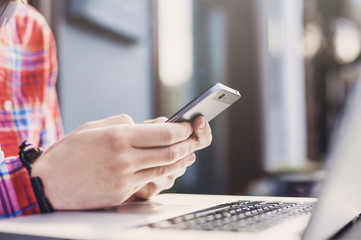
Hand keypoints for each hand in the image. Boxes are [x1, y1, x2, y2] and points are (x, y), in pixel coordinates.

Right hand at [32, 114, 211, 209]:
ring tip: (187, 153)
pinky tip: (167, 168)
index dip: (182, 130)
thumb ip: (121, 123)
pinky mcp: (122, 193)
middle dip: (187, 145)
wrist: (47, 186)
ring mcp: (124, 178)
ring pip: (164, 169)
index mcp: (118, 137)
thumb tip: (144, 124)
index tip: (188, 126)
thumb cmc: (68, 153)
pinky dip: (163, 173)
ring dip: (180, 160)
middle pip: (170, 152)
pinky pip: (149, 182)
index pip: (164, 134)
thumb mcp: (92, 128)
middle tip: (194, 139)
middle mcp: (124, 158)